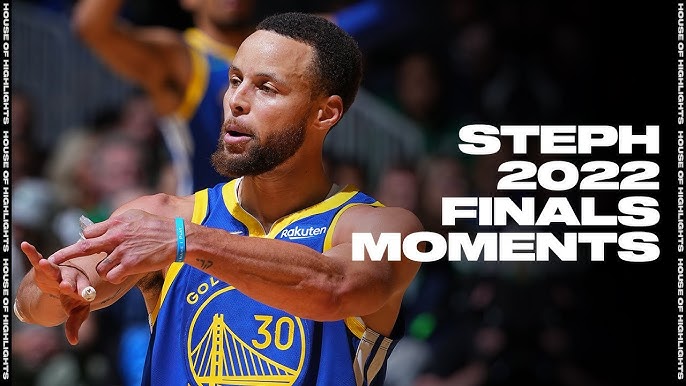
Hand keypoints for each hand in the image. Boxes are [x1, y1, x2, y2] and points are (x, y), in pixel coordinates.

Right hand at [21, 242, 92, 344]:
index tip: (83, 295)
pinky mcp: (45, 267)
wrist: (68, 285)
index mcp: (81, 288)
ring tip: (43, 264)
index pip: (83, 289)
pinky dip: (31, 253)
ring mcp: (58, 272)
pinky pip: (37, 259)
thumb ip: (75, 324)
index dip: (83, 292)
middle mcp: (70, 277)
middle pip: (69, 279)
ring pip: (54, 269)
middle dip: (68, 282)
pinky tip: (24, 245)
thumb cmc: (74, 298)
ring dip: (48, 267)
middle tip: (65, 285)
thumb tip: (74, 341)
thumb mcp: (76, 312)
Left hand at [48, 209, 177, 283]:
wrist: (178, 238)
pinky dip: (116, 277)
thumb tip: (101, 226)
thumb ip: (117, 222)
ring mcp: (122, 251)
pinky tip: (125, 273)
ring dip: (106, 269)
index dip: (87, 240)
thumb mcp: (136, 216)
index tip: (82, 245)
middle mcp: (116, 237)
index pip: (91, 233)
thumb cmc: (158, 227)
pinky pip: (112, 276)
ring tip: (119, 266)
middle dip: (66, 254)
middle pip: (84, 247)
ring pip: (100, 267)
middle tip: (52, 260)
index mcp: (117, 223)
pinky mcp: (131, 264)